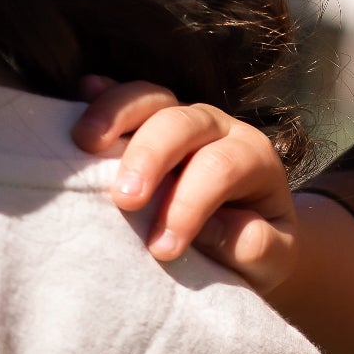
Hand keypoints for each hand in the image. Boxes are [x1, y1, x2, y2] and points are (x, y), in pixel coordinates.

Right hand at [71, 79, 353, 353]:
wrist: (251, 234)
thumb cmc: (256, 248)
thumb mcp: (273, 260)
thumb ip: (256, 246)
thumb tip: (215, 228)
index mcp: (254, 158)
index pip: (221, 168)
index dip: (189, 206)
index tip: (162, 249)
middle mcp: (219, 128)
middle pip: (184, 123)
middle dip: (150, 157)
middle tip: (124, 201)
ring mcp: (181, 118)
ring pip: (152, 99)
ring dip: (116, 115)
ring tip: (85, 144)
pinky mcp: (148, 120)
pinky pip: (124, 97)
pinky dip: (102, 95)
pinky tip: (81, 93)